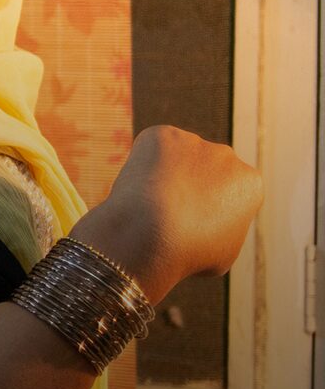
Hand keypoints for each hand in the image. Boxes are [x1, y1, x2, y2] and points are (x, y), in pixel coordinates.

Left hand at [72, 125, 261, 301]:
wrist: (151, 235)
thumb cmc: (187, 253)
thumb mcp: (223, 253)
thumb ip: (223, 230)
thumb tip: (213, 227)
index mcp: (250, 184)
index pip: (229, 191)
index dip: (207, 209)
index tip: (191, 224)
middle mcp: (228, 156)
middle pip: (204, 169)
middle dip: (188, 186)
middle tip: (165, 212)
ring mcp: (194, 142)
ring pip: (175, 158)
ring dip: (164, 174)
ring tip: (149, 203)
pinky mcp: (162, 135)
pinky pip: (150, 149)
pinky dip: (141, 164)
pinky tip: (138, 185)